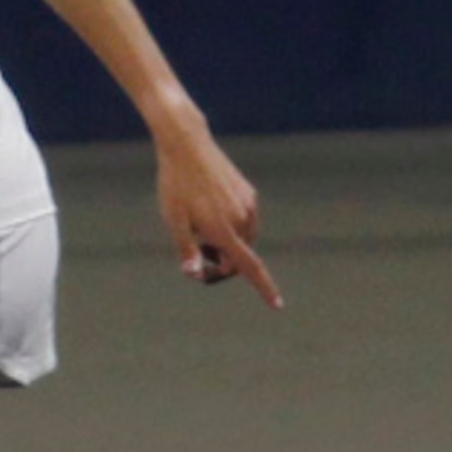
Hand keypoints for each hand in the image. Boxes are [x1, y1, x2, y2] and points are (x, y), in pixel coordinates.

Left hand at [153, 124, 283, 309]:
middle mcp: (242, 219)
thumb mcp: (173, 219)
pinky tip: (208, 210)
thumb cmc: (175, 185)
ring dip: (224, 244)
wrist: (187, 146)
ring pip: (242, 240)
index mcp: (223, 230)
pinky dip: (230, 226)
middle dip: (220, 263)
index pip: (248, 266)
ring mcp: (248, 205)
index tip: (278, 306)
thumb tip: (194, 274)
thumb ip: (186, 249)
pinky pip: (243, 221)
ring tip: (197, 227)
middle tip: (194, 255)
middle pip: (239, 258)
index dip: (264, 288)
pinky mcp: (249, 194)